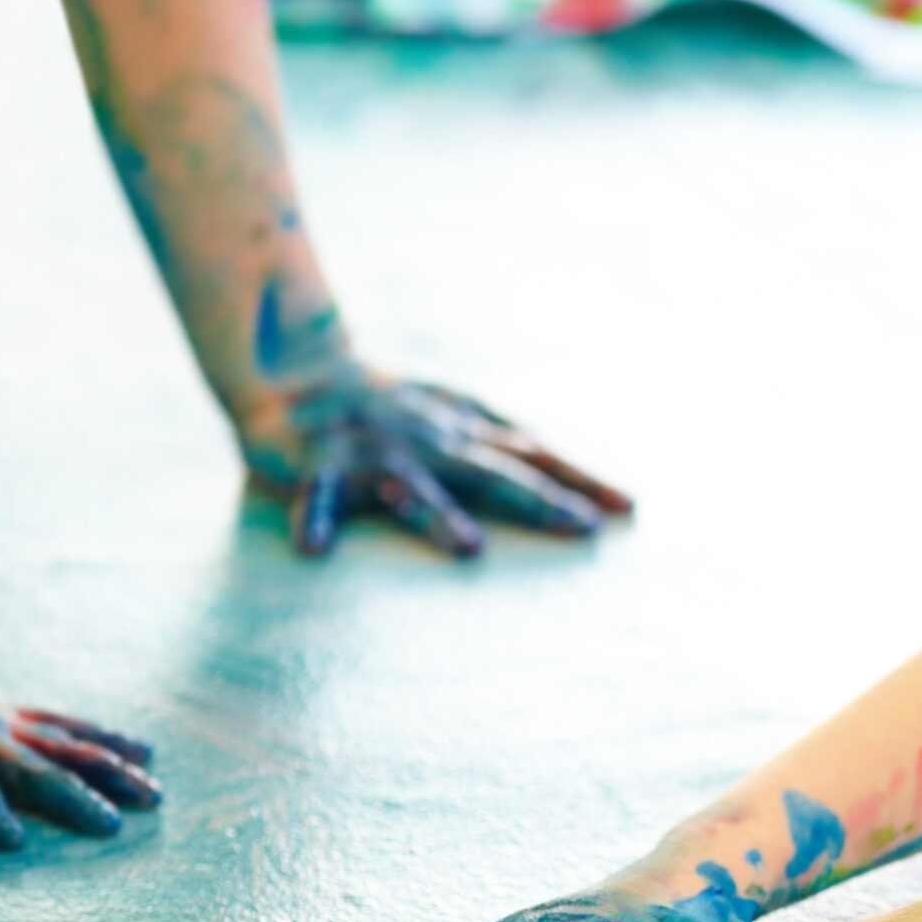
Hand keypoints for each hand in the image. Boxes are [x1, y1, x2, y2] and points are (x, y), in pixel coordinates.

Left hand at [0, 640, 161, 849]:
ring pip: (66, 747)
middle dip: (72, 799)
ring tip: (155, 796)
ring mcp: (0, 719)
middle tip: (113, 827)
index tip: (13, 840)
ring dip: (112, 773)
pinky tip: (146, 755)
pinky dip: (108, 741)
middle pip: (31, 769)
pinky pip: (67, 728)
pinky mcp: (10, 713)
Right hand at [237, 372, 631, 558]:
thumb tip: (583, 480)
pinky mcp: (317, 465)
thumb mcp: (458, 415)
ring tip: (470, 549)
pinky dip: (315, 517)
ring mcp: (374, 453)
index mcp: (464, 431)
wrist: (295, 371)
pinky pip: (316, 495)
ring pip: (411, 488)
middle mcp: (428, 441)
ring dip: (440, 517)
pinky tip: (316, 550)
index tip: (627, 507)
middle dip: (538, 499)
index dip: (580, 478)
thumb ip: (511, 442)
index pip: (534, 454)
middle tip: (583, 527)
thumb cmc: (390, 406)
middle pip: (490, 473)